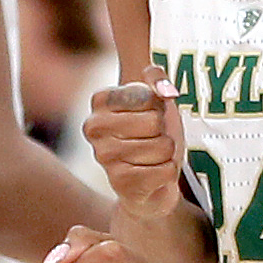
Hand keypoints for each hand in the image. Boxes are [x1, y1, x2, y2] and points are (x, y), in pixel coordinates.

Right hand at [84, 78, 187, 217]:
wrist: (148, 182)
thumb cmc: (150, 135)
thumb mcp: (156, 101)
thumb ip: (157, 79)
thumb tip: (165, 90)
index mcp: (100, 100)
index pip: (148, 96)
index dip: (159, 106)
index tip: (148, 115)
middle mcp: (94, 127)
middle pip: (155, 121)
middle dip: (164, 132)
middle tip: (152, 139)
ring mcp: (104, 156)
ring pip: (163, 147)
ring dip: (167, 153)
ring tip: (152, 157)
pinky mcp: (120, 183)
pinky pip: (166, 170)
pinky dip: (168, 172)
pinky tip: (152, 174)